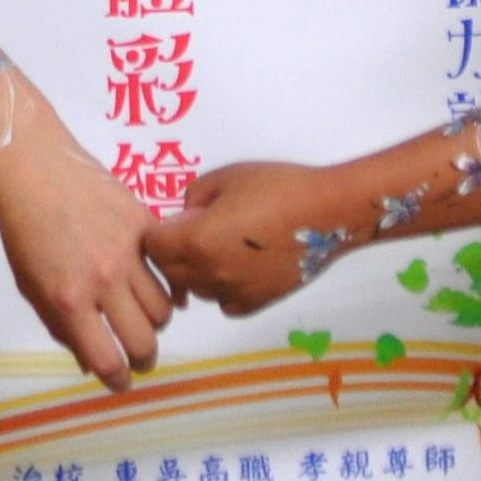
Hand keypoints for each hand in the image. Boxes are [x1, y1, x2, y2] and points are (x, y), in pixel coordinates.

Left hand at [0, 133, 174, 390]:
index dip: (117, 379)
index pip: (106, 359)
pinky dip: (172, 287)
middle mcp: (102, 281)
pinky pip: (170, 270)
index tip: (121, 382)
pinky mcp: (144, 224)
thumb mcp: (29, 285)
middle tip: (140, 357)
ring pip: (164, 309)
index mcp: (68, 301)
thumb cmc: (22, 228)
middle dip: (143, 358)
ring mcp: (128, 252)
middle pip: (143, 341)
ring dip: (155, 322)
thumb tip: (90, 359)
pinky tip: (164, 291)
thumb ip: (59, 325)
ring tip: (145, 318)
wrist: (35, 167)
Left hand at [146, 160, 346, 314]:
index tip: (173, 221)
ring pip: (195, 289)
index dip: (157, 232)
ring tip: (223, 247)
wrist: (329, 212)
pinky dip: (223, 288)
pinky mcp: (256, 303)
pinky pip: (223, 302)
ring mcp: (233, 293)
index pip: (151, 247)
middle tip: (195, 231)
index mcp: (197, 241)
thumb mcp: (225, 177)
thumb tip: (184, 217)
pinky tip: (241, 266)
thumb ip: (193, 198)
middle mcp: (210, 274)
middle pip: (169, 272)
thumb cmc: (278, 186)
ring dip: (197, 271)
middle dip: (173, 252)